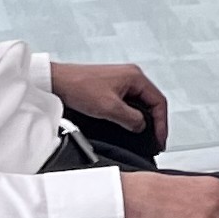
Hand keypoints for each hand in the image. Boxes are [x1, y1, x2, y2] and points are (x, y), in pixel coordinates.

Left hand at [50, 59, 166, 146]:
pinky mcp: (111, 88)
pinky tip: (129, 126)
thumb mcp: (109, 108)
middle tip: (155, 141)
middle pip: (151, 102)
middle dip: (155, 123)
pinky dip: (132, 116)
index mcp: (135, 77)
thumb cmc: (78, 87)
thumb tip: (141, 127)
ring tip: (144, 136)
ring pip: (140, 104)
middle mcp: (131, 77)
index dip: (162, 123)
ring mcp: (121, 82)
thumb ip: (131, 119)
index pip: (158, 101)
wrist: (56, 82)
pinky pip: (129, 103)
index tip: (160, 139)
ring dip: (143, 120)